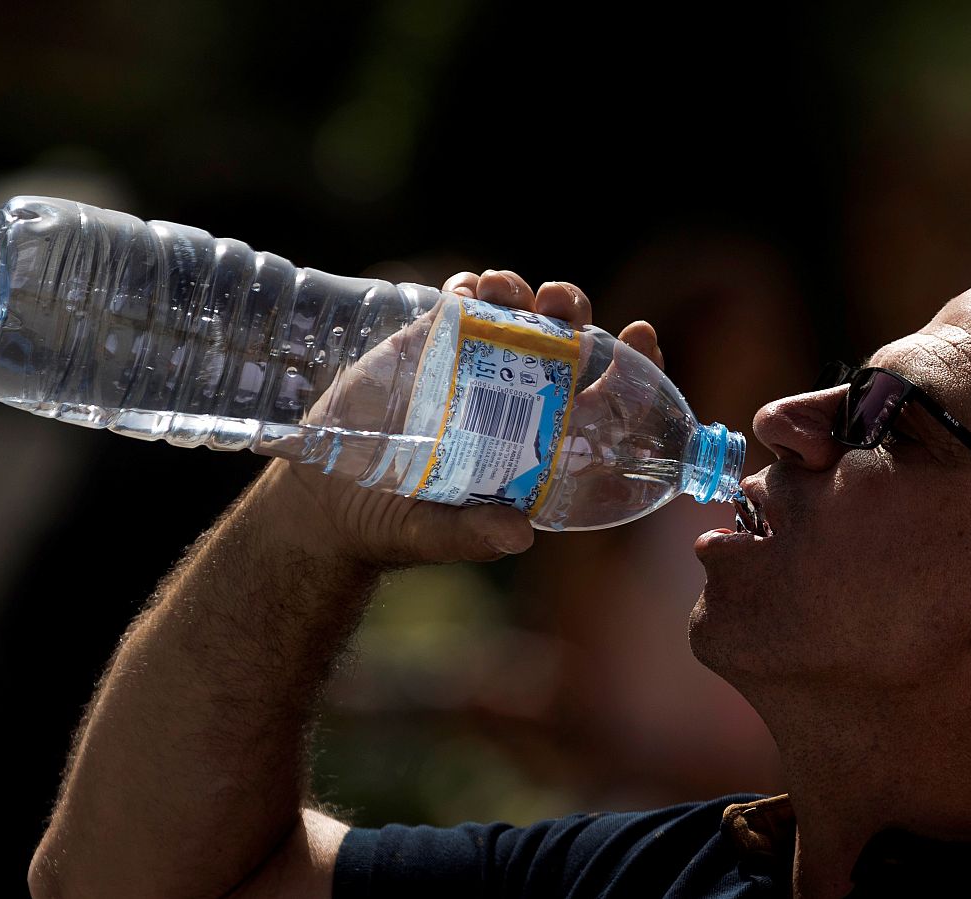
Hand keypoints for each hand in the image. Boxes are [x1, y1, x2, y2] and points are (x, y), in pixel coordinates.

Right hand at [259, 269, 662, 567]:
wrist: (327, 502)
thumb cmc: (395, 525)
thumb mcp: (435, 536)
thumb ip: (473, 535)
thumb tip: (518, 537)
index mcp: (540, 446)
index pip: (606, 400)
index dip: (633, 367)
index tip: (643, 336)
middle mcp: (518, 401)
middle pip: (567, 343)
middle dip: (573, 312)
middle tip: (560, 304)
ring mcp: (474, 368)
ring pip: (518, 314)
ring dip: (521, 292)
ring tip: (505, 290)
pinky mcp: (430, 345)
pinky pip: (462, 304)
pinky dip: (471, 289)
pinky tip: (468, 290)